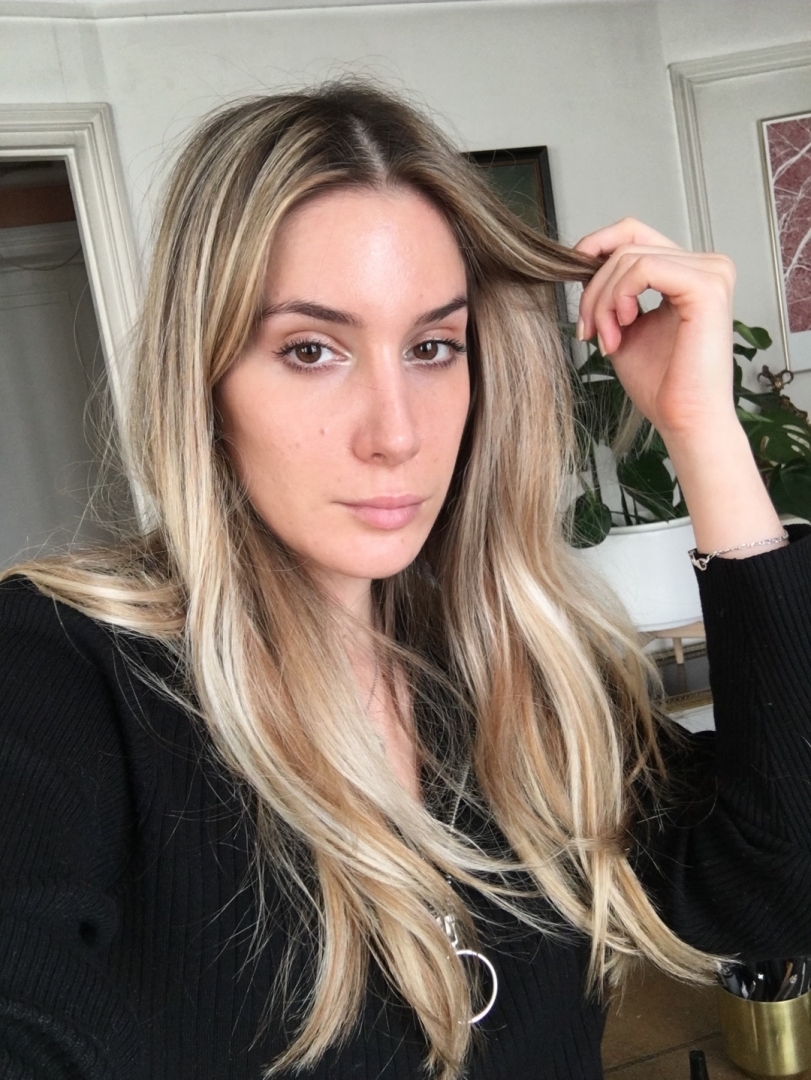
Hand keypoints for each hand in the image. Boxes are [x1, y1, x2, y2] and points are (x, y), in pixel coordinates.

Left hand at [574, 217, 737, 445]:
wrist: (684, 420)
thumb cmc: (661, 384)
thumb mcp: (623, 326)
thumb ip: (611, 293)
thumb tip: (583, 260)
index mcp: (689, 271)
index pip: (634, 233)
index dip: (595, 247)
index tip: (573, 283)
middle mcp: (707, 265)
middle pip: (627, 244)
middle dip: (594, 289)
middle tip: (588, 331)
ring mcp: (711, 272)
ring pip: (629, 257)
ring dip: (602, 301)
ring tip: (605, 339)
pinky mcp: (707, 286)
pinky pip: (643, 269)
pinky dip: (619, 298)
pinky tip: (621, 329)